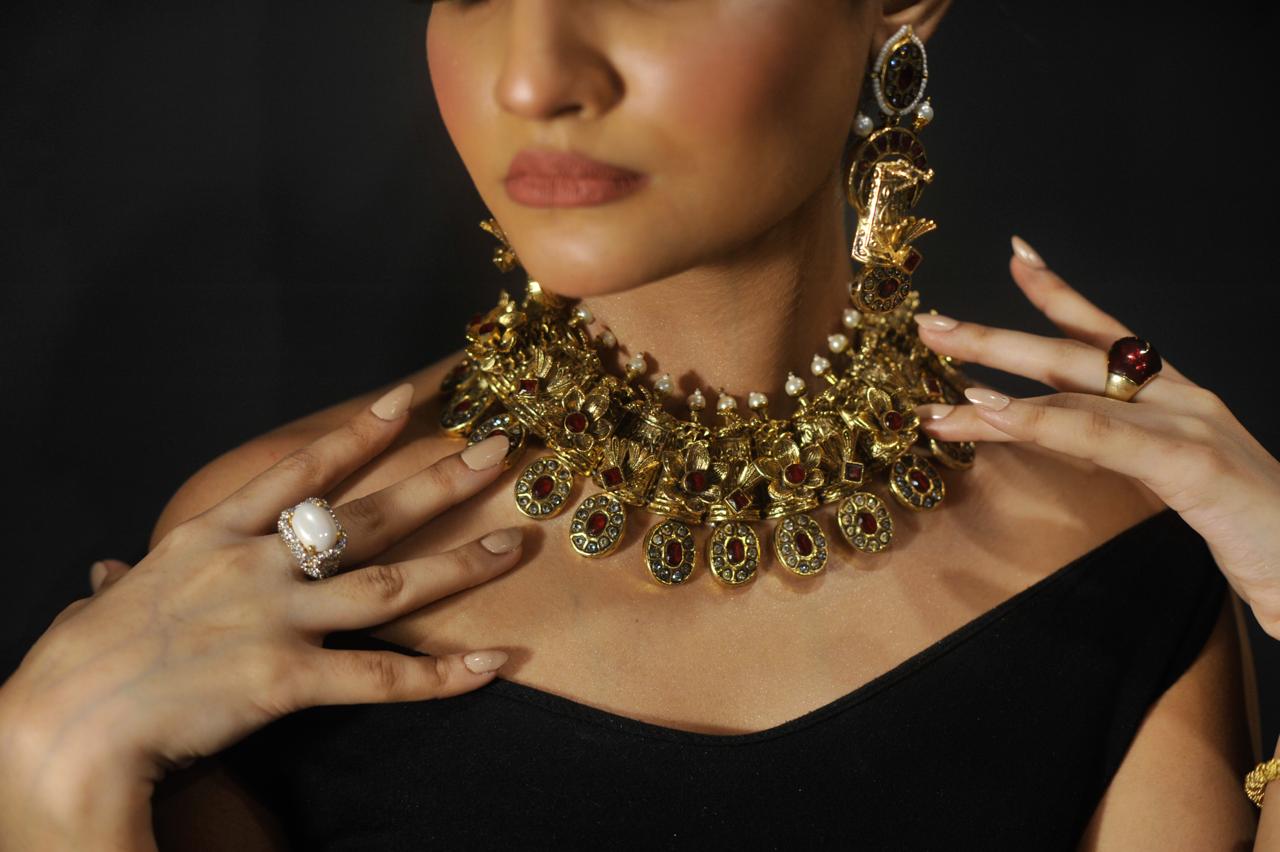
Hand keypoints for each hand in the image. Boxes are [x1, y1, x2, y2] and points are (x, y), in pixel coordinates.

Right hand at [0, 383, 522, 848]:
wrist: (66, 723)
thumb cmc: (78, 661)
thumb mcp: (103, 603)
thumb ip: (122, 583)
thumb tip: (105, 575)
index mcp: (211, 535)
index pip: (298, 471)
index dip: (357, 434)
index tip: (406, 400)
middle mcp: (253, 565)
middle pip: (365, 516)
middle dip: (437, 482)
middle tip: (496, 453)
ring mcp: (275, 618)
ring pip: (390, 585)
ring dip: (459, 565)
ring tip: (512, 545)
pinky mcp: (287, 679)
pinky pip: (380, 677)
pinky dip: (440, 677)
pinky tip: (490, 666)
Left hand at [912, 236, 1279, 637]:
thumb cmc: (1244, 526)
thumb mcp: (1164, 478)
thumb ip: (1109, 449)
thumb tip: (1040, 430)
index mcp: (1175, 396)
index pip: (1107, 333)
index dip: (1058, 294)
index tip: (1015, 256)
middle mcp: (1181, 396)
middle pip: (1072, 355)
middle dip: (995, 338)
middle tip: (930, 324)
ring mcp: (1188, 422)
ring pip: (1073, 394)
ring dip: (997, 388)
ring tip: (936, 393)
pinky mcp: (1191, 463)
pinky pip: (1101, 437)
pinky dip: (1042, 423)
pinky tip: (992, 416)